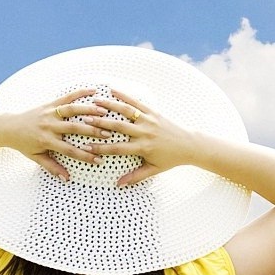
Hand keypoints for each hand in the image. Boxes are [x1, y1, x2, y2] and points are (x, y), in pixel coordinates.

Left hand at [10, 88, 111, 181]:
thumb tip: (67, 178)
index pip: (69, 150)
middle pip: (74, 129)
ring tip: (105, 112)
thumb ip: (52, 167)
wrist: (8, 127)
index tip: (99, 161)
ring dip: (89, 111)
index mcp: (46, 140)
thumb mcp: (36, 157)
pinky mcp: (49, 104)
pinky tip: (94, 91)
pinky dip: (80, 92)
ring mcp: (49, 113)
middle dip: (92, 132)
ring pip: (71, 110)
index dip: (85, 156)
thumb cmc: (24, 144)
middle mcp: (48, 126)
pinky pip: (66, 97)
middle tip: (108, 135)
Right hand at [76, 90, 199, 185]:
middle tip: (84, 120)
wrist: (190, 145)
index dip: (101, 149)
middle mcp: (145, 132)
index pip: (118, 148)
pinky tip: (111, 89)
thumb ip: (136, 176)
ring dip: (109, 105)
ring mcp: (149, 120)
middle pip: (118, 127)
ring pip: (126, 111)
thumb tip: (119, 184)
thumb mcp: (154, 169)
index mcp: (143, 148)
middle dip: (100, 124)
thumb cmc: (171, 159)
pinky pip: (137, 103)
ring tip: (94, 101)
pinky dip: (124, 95)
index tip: (86, 148)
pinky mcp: (153, 112)